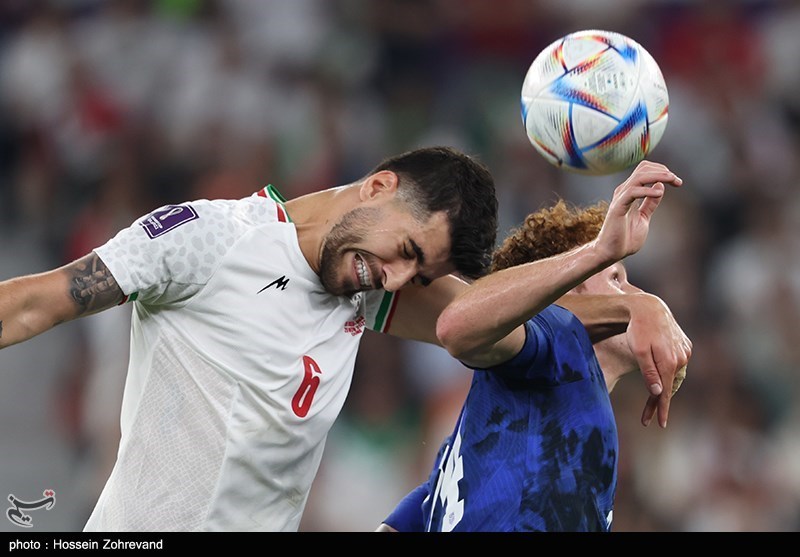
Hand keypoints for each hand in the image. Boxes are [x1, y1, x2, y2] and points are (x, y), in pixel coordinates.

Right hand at [594, 161, 682, 263]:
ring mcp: (620, 198)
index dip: (662, 171)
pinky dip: (647, 190)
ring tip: (672, 180)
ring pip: (640, 176)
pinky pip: (632, 192)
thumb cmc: (625, 237)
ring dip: (658, 176)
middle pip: (643, 168)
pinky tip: (658, 193)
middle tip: (677, 180)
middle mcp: (624, 192)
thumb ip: (650, 203)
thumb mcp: (644, 217)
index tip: (677, 181)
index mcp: (630, 192)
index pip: (645, 171)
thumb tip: (660, 187)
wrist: (611, 252)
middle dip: (663, 171)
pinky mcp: (618, 207)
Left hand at [625, 293, 691, 427]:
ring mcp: (685, 351)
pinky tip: (663, 379)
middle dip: (659, 402)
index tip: (661, 424)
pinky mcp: (685, 345)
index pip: (666, 391)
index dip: (662, 409)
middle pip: (670, 386)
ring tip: (653, 402)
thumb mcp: (638, 352)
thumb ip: (649, 373)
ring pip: (675, 376)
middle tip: (647, 417)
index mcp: (669, 362)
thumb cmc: (638, 329)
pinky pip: (678, 365)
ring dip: (665, 387)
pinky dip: (670, 374)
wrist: (649, 307)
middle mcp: (682, 358)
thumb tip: (658, 393)